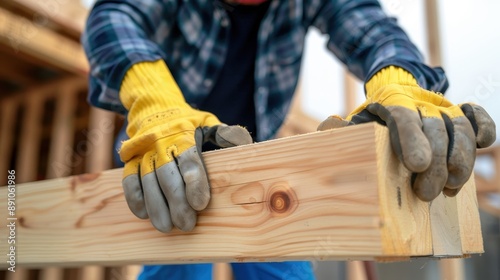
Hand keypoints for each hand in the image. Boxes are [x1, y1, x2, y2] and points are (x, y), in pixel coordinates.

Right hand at [119, 60, 251, 231]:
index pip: (189, 160)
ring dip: (156, 207)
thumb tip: (242, 141)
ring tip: (167, 227)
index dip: (195, 183)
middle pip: (167, 176)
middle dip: (176, 202)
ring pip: (147, 182)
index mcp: (183, 133)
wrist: (154, 108)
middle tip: (186, 224)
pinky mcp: (130, 159)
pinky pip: (129, 181)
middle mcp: (160, 142)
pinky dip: (135, 199)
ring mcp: (143, 151)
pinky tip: (145, 215)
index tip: (200, 204)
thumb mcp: (208, 121)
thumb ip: (225, 134)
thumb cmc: (188, 122)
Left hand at [319, 66, 495, 200]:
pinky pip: (477, 117)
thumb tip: (329, 127)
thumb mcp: (353, 124)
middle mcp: (421, 102)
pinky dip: (484, 129)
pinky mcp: (460, 113)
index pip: (404, 118)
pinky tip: (481, 146)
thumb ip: (341, 129)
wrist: (393, 96)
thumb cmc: (371, 120)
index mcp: (391, 103)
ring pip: (460, 129)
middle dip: (436, 165)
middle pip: (436, 129)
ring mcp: (442, 107)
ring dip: (461, 160)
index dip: (413, 140)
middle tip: (425, 194)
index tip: (417, 166)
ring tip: (450, 187)